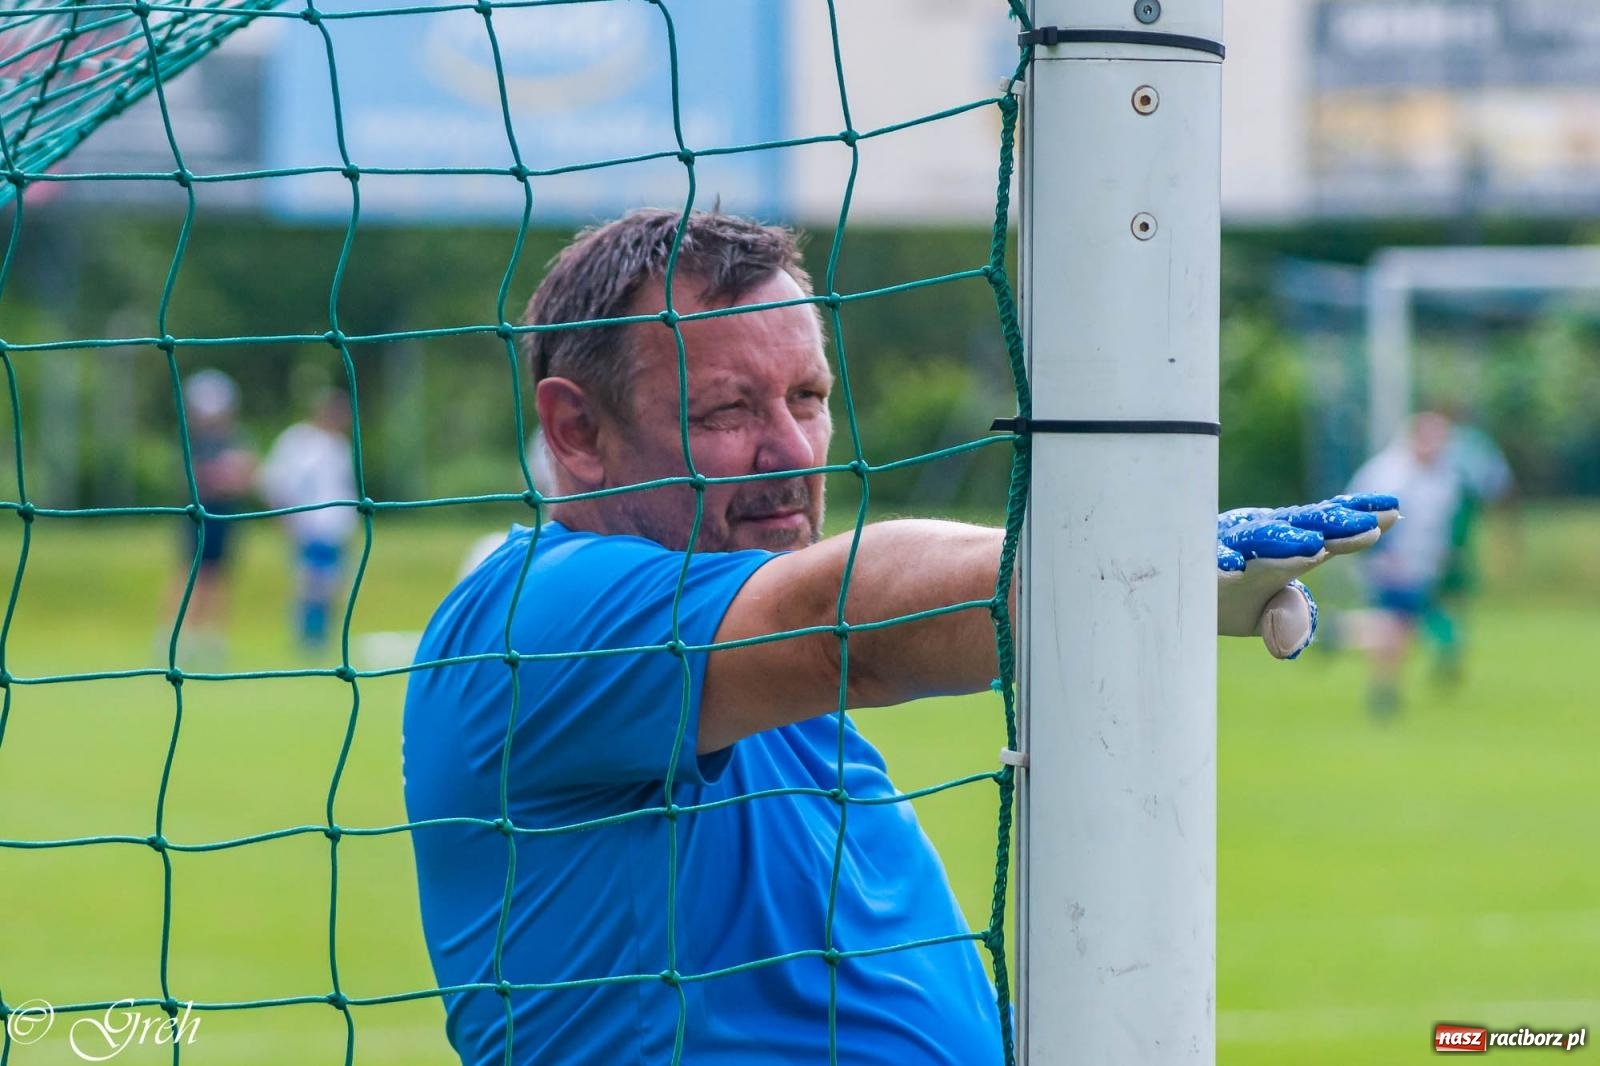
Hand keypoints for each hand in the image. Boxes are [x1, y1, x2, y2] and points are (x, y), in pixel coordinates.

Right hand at [1216, 494, 1398, 658]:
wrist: (1178, 596)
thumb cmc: (1229, 598)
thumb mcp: (1269, 615)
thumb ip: (1293, 618)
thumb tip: (1293, 644)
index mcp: (1285, 547)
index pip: (1328, 532)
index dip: (1357, 521)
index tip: (1395, 511)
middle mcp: (1261, 539)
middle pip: (1304, 527)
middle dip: (1335, 526)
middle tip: (1368, 525)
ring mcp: (1230, 547)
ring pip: (1260, 540)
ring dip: (1285, 542)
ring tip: (1314, 548)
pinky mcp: (1200, 563)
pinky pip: (1211, 562)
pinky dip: (1221, 561)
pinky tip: (1232, 567)